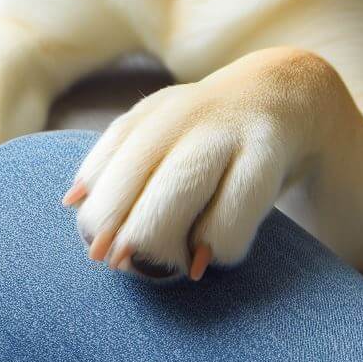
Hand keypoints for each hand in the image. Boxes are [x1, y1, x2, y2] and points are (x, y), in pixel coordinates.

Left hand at [65, 49, 320, 280]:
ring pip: (181, 182)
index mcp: (152, 114)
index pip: (110, 155)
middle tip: (117, 261)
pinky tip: (209, 256)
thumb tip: (72, 202)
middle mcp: (184, 114)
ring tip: (163, 266)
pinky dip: (217, 242)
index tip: (92, 243)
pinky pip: (237, 204)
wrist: (290, 94)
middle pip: (136, 168)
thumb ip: (120, 168)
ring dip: (161, 235)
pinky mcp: (269, 149)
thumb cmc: (212, 135)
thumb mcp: (164, 138)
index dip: (96, 201)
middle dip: (119, 223)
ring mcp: (226, 128)